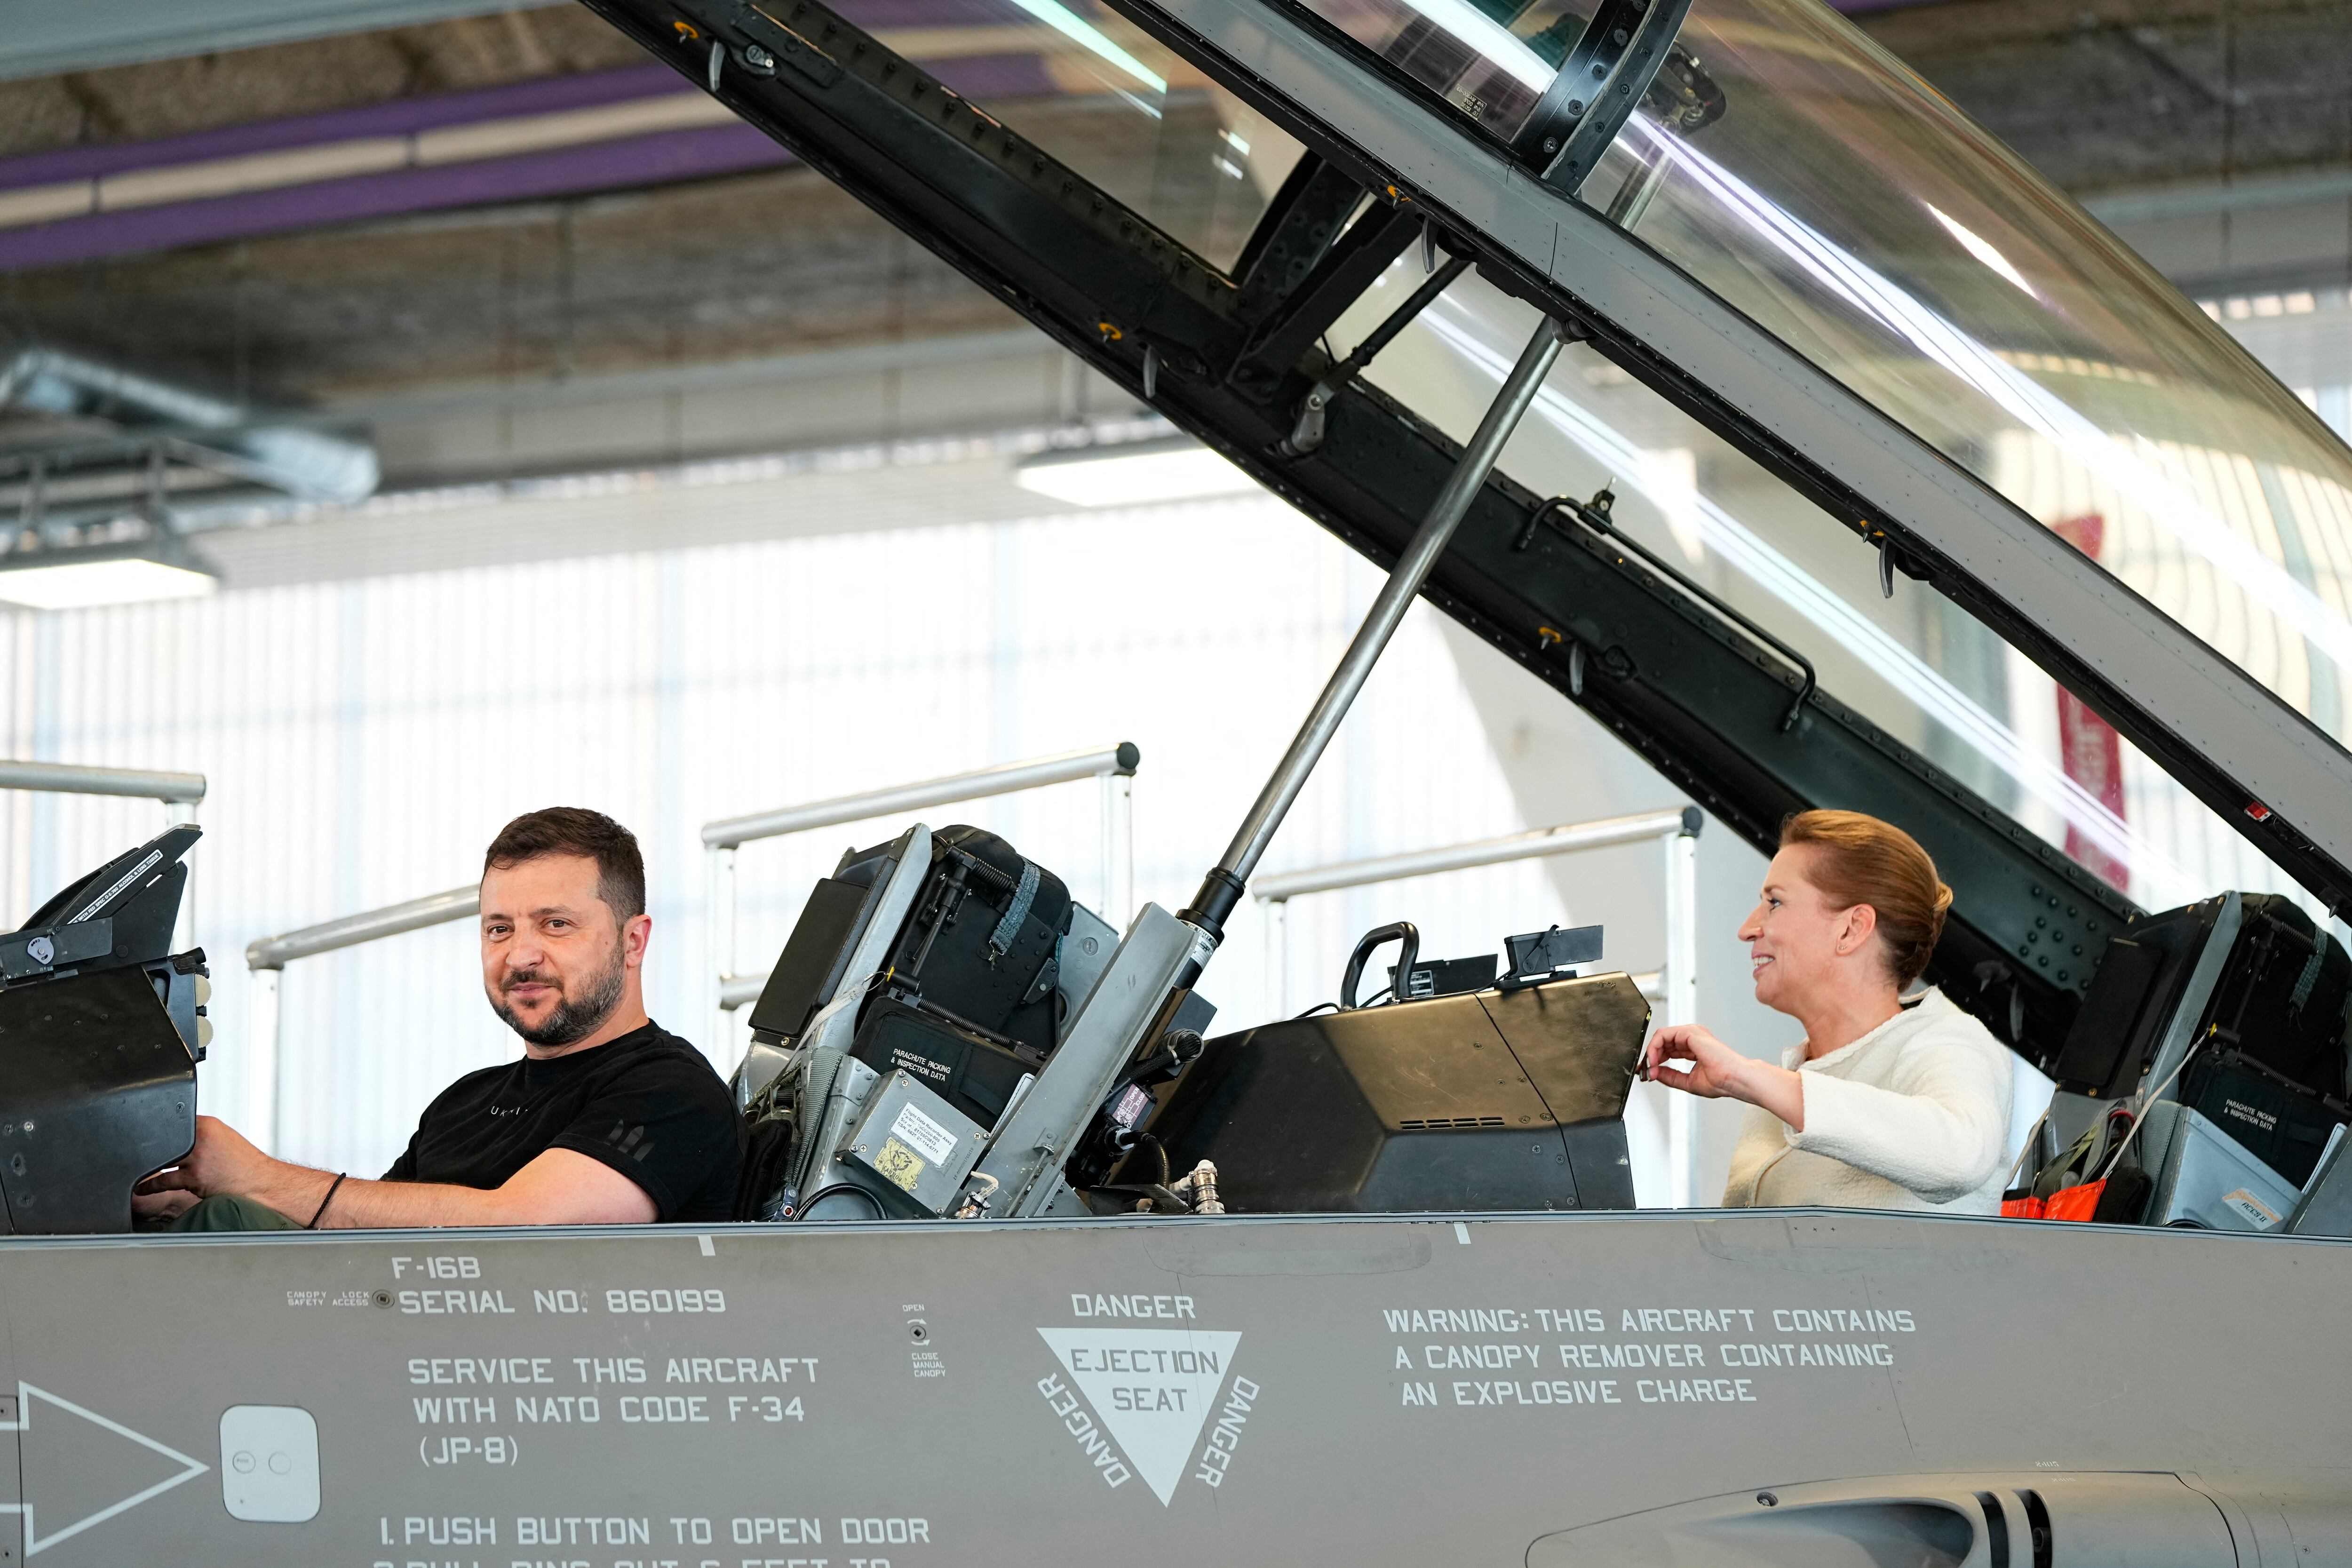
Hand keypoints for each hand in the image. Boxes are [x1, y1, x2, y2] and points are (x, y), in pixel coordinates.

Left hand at [131, 1116, 286, 1215]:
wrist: (262, 1183)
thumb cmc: (245, 1166)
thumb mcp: (225, 1141)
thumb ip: (202, 1137)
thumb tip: (177, 1142)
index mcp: (208, 1125)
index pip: (174, 1123)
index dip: (157, 1132)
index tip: (144, 1141)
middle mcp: (202, 1137)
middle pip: (163, 1140)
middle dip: (149, 1150)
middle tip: (134, 1155)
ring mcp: (198, 1156)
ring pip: (160, 1160)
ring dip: (146, 1168)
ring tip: (135, 1173)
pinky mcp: (195, 1176)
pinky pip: (163, 1181)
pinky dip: (149, 1186)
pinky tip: (142, 1188)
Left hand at [1642, 1024, 1806, 1130]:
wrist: (1735, 1080)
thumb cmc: (1722, 1081)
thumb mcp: (1688, 1081)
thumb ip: (1670, 1076)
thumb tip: (1654, 1073)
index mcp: (1694, 1048)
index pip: (1668, 1050)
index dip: (1655, 1061)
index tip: (1648, 1073)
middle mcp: (1692, 1038)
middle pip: (1663, 1043)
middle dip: (1650, 1058)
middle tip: (1645, 1072)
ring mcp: (1691, 1033)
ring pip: (1661, 1037)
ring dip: (1651, 1053)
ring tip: (1649, 1069)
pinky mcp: (1690, 1033)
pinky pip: (1663, 1035)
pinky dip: (1654, 1048)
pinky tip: (1653, 1061)